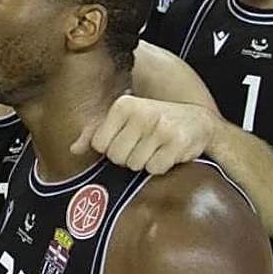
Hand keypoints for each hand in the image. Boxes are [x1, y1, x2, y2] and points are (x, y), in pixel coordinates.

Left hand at [70, 94, 220, 173]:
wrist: (199, 122)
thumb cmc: (155, 121)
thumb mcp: (125, 119)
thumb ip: (97, 132)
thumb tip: (73, 150)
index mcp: (123, 104)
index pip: (99, 143)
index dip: (111, 148)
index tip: (126, 140)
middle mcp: (140, 112)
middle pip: (116, 156)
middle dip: (128, 157)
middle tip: (142, 145)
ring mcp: (159, 127)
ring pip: (134, 164)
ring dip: (144, 162)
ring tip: (155, 147)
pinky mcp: (176, 143)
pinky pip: (154, 169)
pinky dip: (160, 166)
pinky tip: (168, 152)